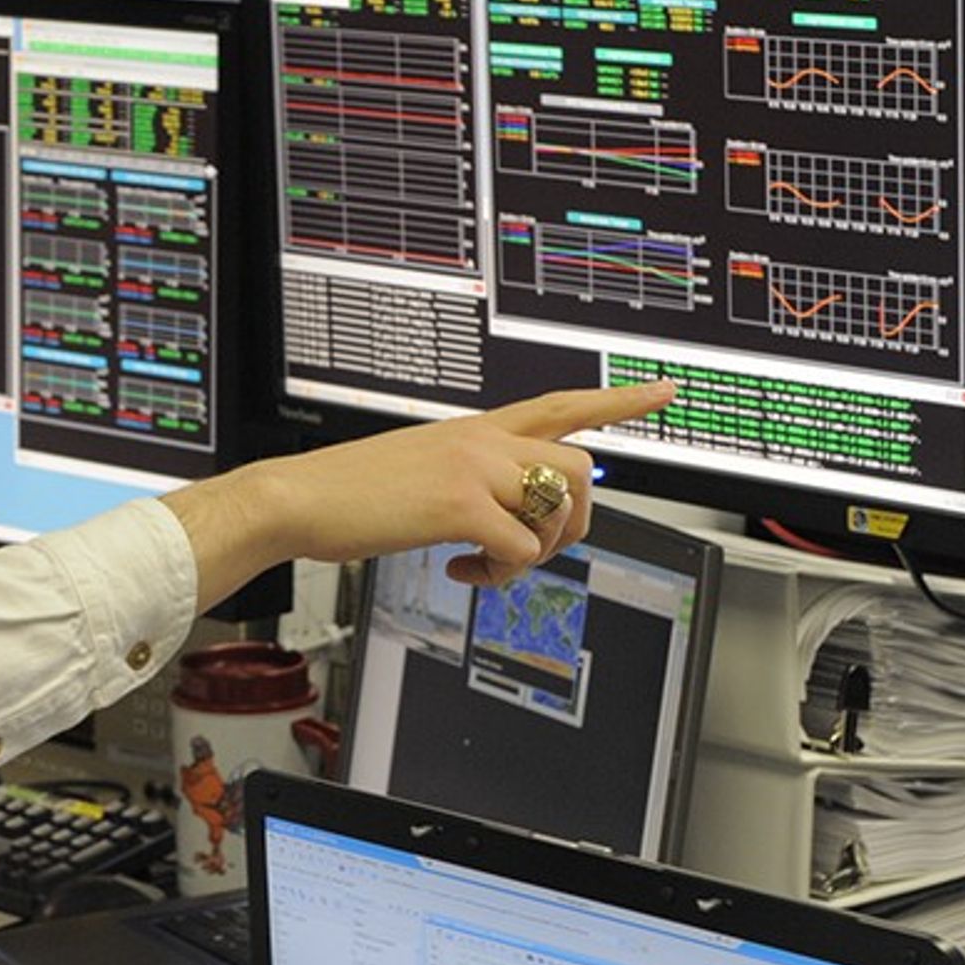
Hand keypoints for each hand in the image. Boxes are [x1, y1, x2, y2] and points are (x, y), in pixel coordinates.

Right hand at [162, 382, 676, 606]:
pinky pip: (520, 548)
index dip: (620, 399)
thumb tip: (498, 515)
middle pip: (581, 466)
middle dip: (575, 518)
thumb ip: (467, 478)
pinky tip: (463, 570)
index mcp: (476, 429)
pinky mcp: (459, 505)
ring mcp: (474, 468)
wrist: (298, 497)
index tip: (665, 390)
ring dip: (537, 550)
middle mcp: (483, 440)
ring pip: (560, 506)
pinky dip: (499, 573)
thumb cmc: (347, 491)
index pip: (563, 404)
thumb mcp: (418, 468)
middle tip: (533, 546)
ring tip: (490, 562)